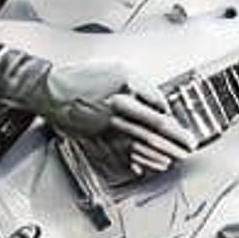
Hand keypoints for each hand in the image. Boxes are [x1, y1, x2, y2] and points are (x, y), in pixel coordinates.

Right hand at [37, 57, 198, 172]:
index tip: (187, 134)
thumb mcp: (120, 71)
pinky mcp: (95, 138)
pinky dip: (135, 161)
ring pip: (138, 146)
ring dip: (158, 155)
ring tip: (174, 160)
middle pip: (152, 133)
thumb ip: (144, 88)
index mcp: (125, 95)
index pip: (158, 115)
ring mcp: (105, 129)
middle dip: (173, 143)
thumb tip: (161, 106)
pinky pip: (119, 153)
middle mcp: (117, 114)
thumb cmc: (84, 78)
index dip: (175, 128)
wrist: (50, 90)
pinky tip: (146, 166)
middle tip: (188, 149)